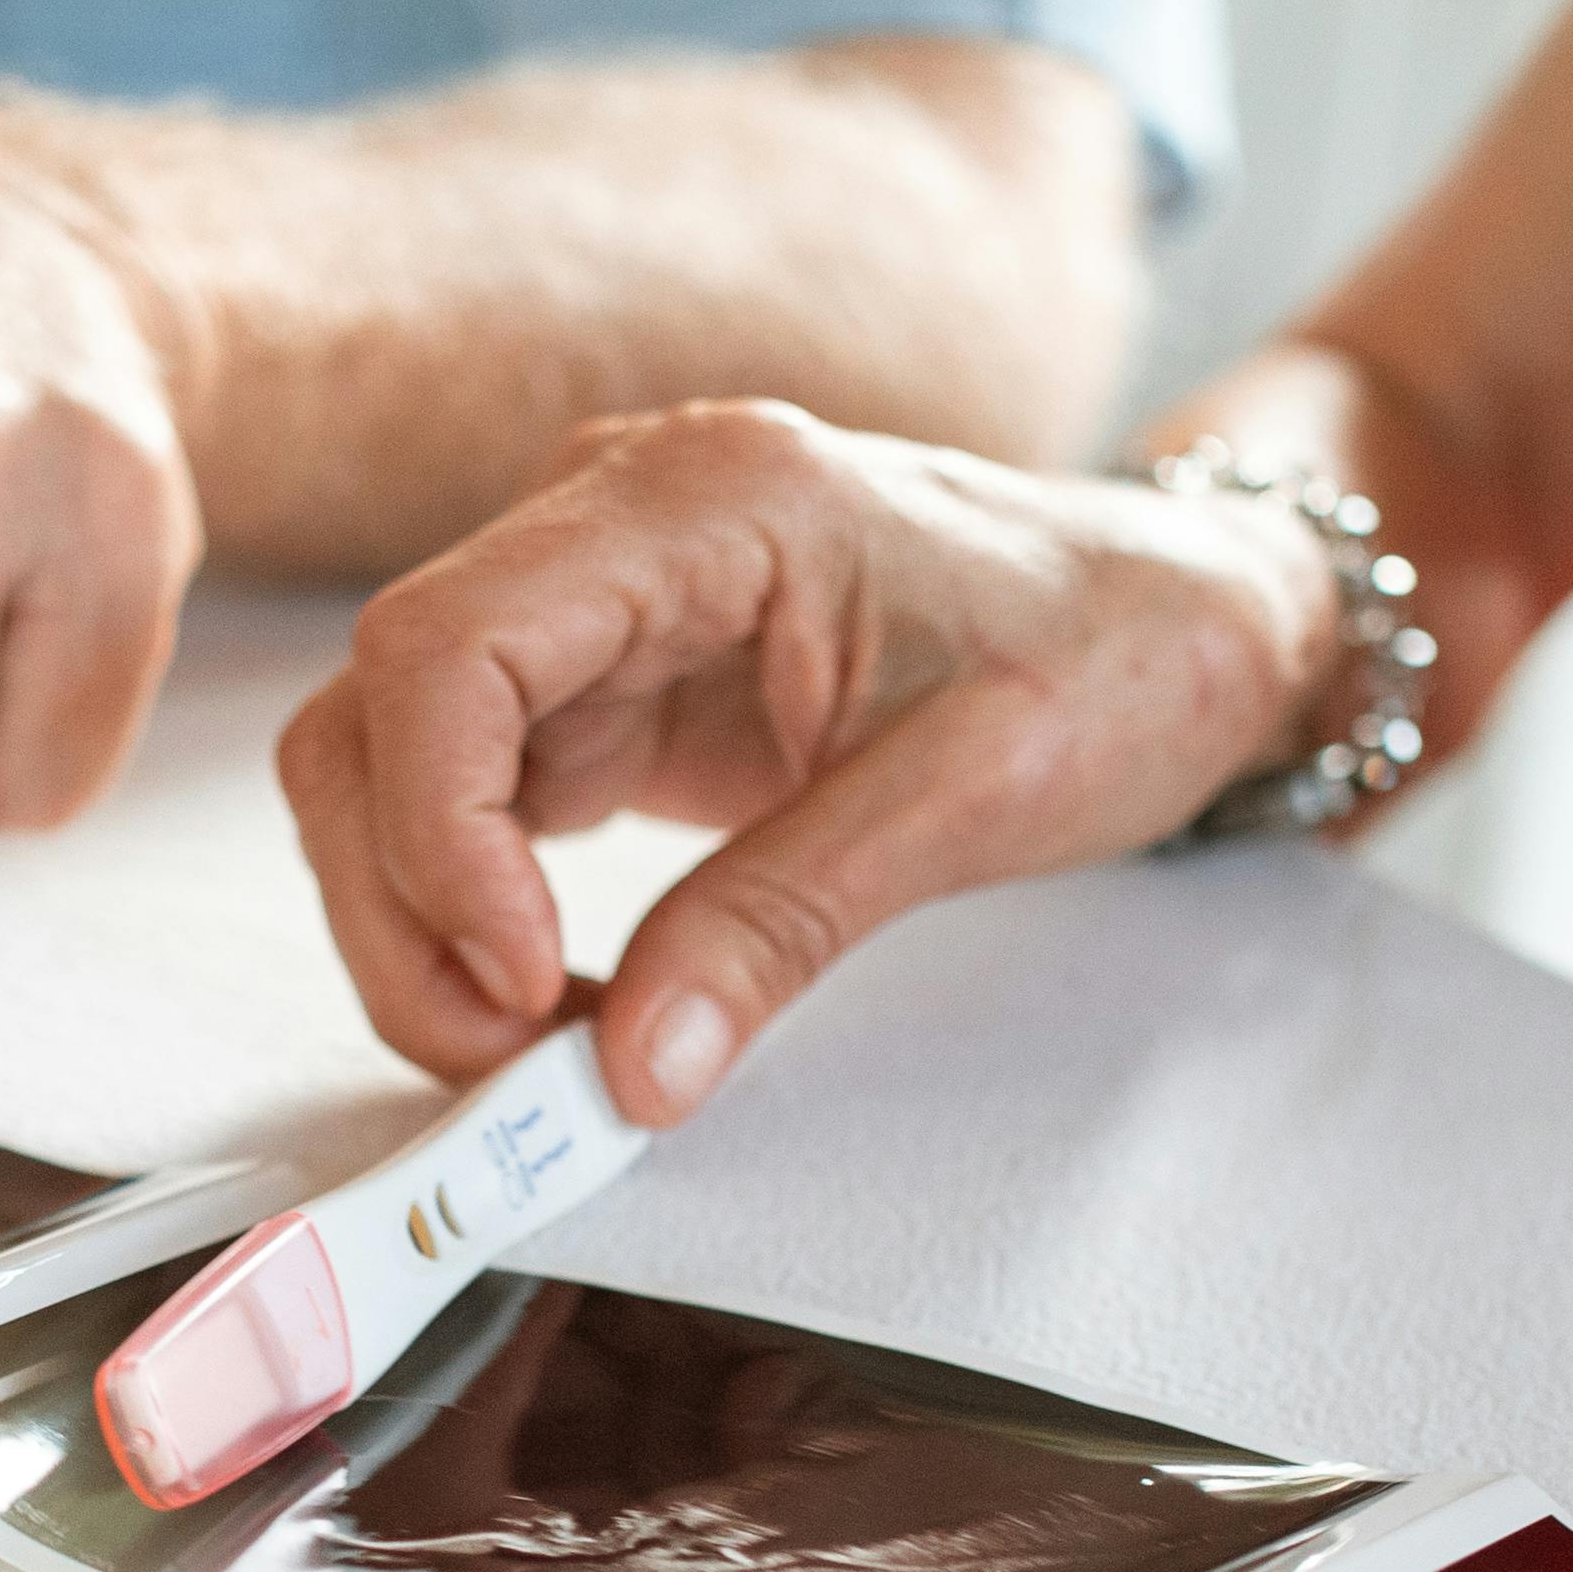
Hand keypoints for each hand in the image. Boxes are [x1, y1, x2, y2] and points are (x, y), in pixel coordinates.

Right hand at [272, 397, 1335, 1126]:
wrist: (1189, 617)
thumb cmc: (1119, 652)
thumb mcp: (973, 797)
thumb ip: (785, 925)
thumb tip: (627, 1076)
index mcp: (704, 496)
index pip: (446, 645)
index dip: (437, 835)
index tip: (519, 983)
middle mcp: (616, 521)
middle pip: (383, 711)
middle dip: (405, 906)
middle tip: (504, 1066)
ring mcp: (599, 603)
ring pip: (396, 764)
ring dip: (423, 922)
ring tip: (537, 1050)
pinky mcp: (607, 687)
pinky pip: (472, 802)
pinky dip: (478, 916)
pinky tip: (561, 1002)